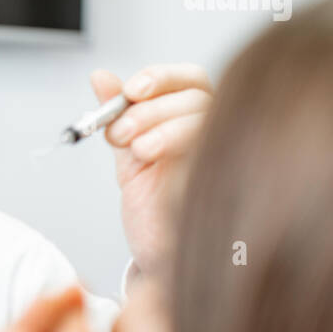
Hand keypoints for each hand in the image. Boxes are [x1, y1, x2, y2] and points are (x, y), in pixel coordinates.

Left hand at [90, 64, 212, 278]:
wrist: (159, 255)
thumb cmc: (152, 205)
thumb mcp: (128, 154)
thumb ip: (117, 115)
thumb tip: (100, 76)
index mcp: (191, 118)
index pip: (189, 79)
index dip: (162, 77)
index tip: (131, 91)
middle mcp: (215, 130)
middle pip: (197, 96)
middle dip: (152, 109)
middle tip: (121, 133)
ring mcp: (226, 152)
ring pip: (207, 118)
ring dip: (164, 128)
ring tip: (137, 152)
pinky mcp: (232, 176)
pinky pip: (217, 149)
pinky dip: (182, 149)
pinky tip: (156, 162)